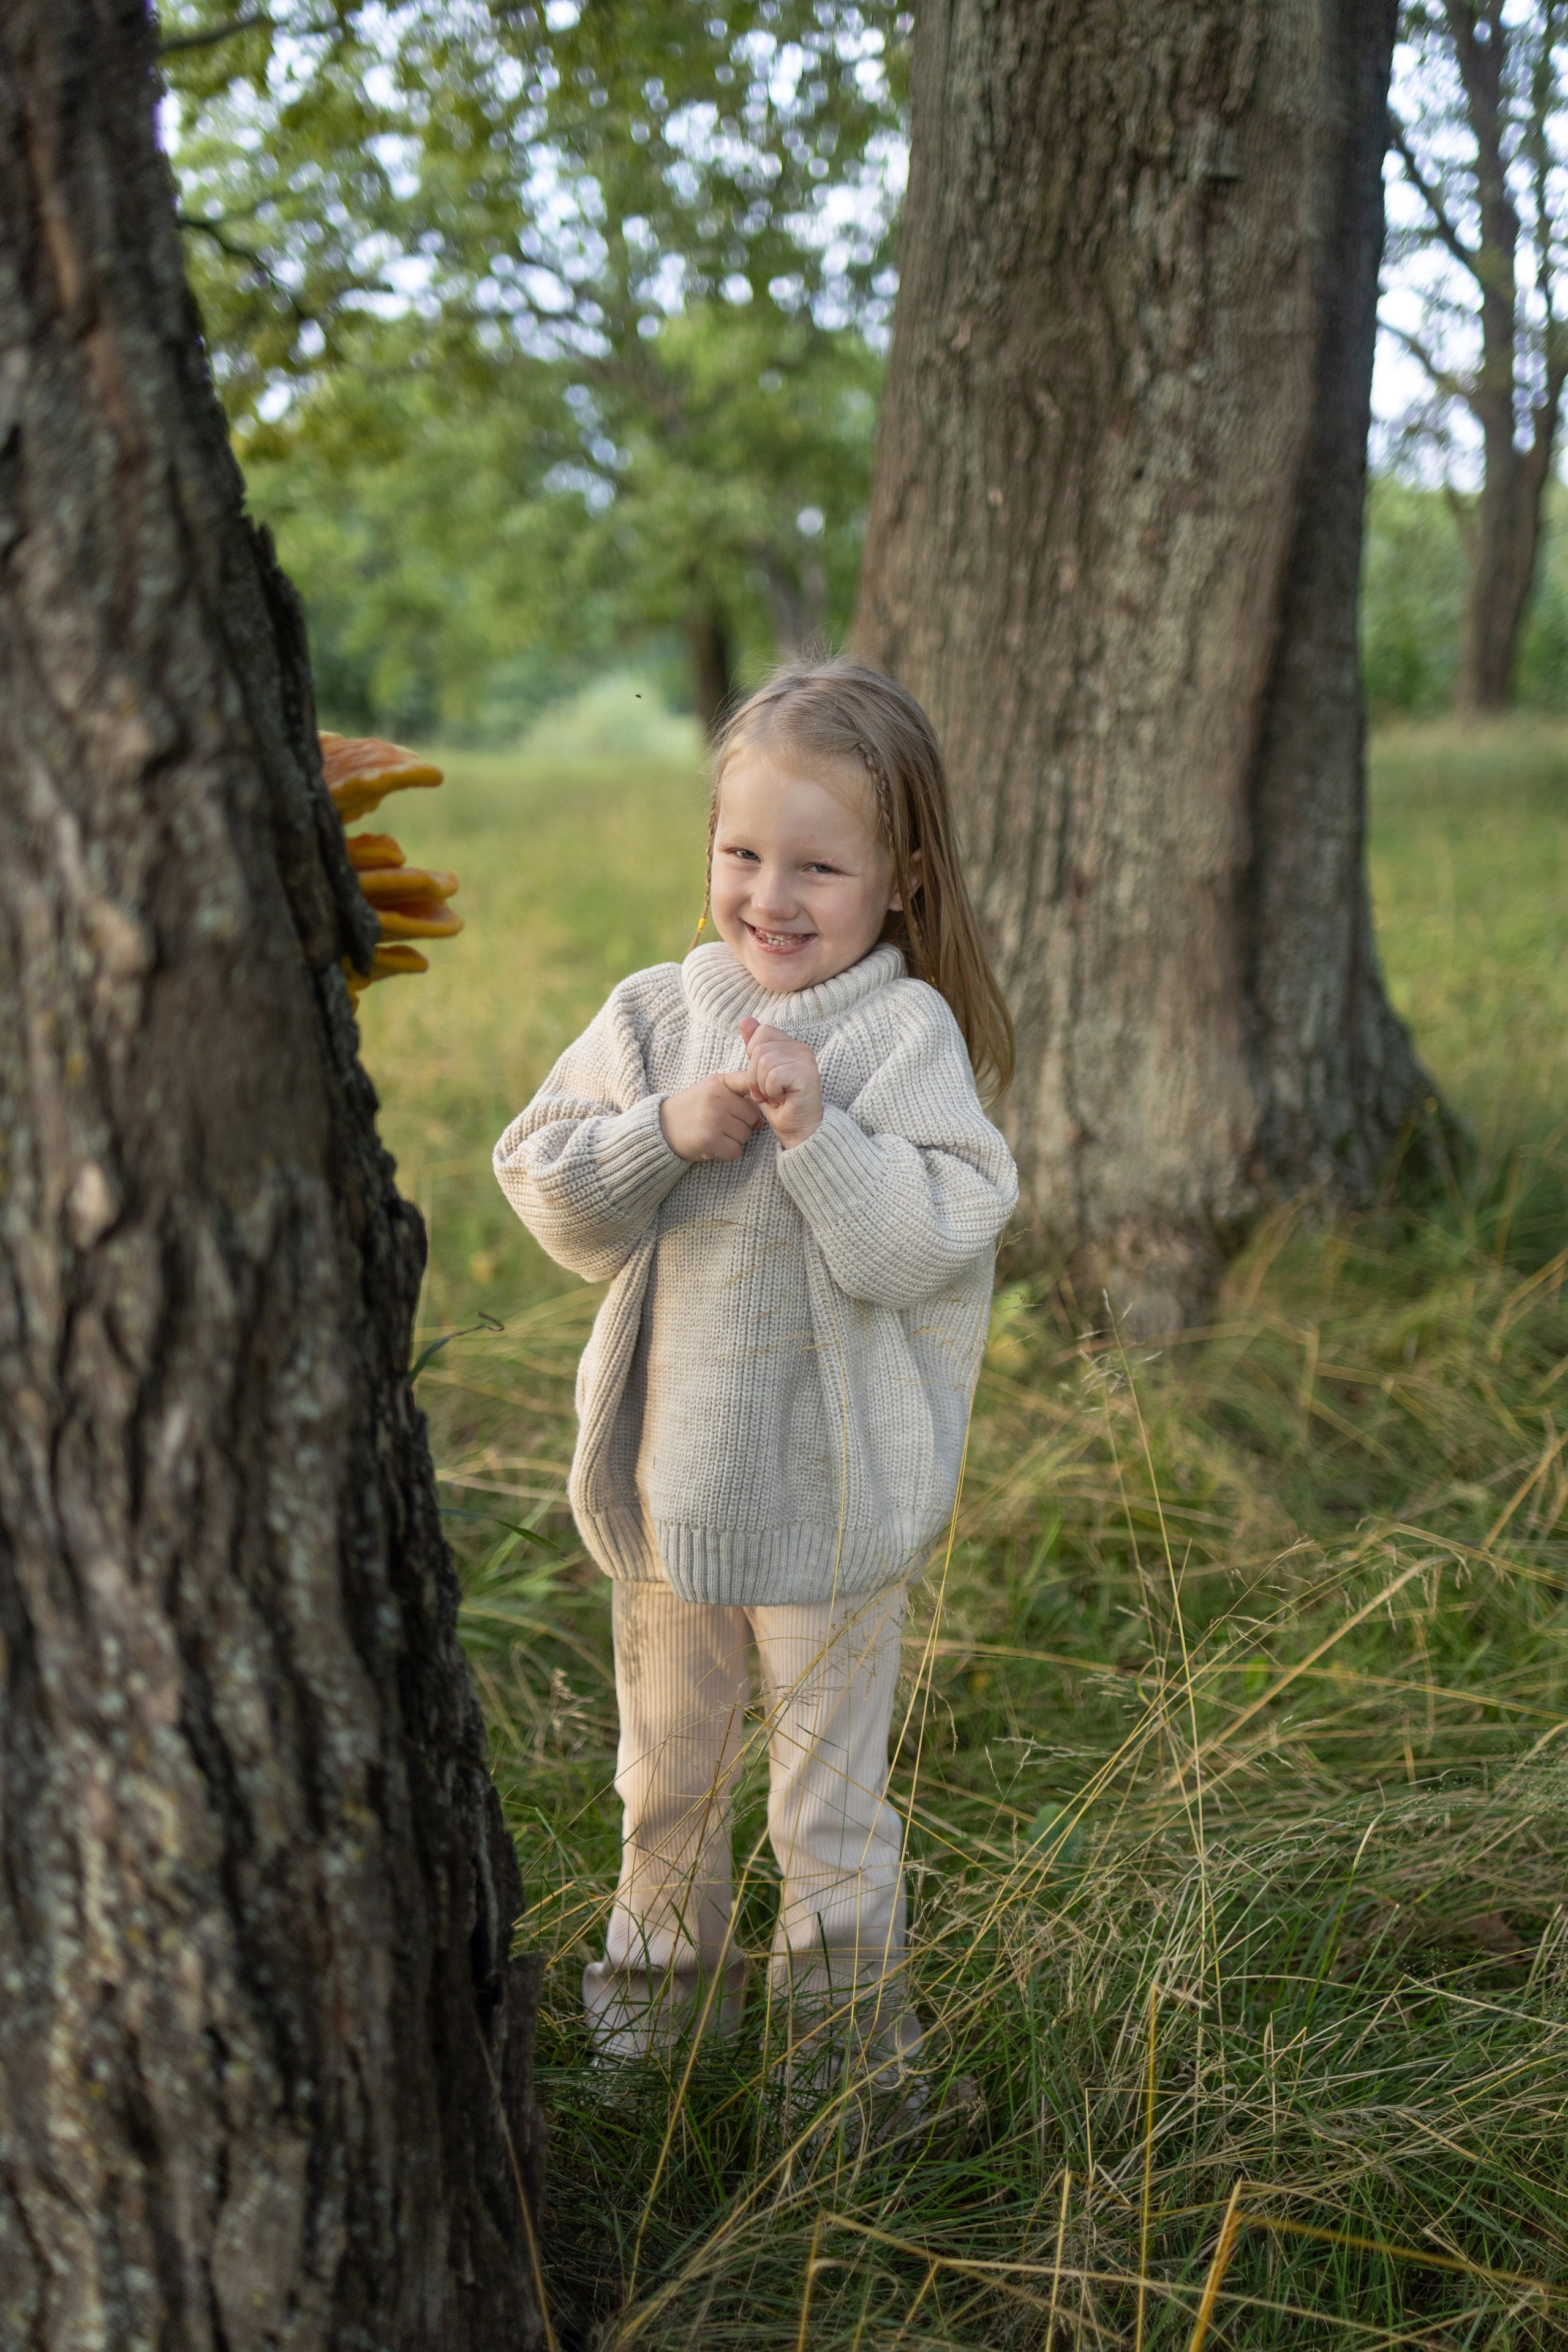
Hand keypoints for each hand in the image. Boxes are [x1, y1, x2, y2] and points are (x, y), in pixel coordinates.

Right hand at [659, 1074, 763, 1163]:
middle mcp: (716, 1099)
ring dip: (734, 1140)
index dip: (758, 1094)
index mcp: (718, 1083)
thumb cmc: (693, 1108)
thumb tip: (760, 1122)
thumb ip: (740, 1096)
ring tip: (716, 1133)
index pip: (749, 1082)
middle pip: (751, 1117)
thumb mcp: (712, 1090)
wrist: (661, 1127)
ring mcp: (713, 1120)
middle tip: (722, 1124)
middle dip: (742, 1124)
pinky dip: (727, 1153)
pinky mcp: (709, 1141)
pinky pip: (735, 1151)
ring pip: (745, 1135)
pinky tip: (714, 1145)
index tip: (756, 1102)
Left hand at [738, 1016, 822, 1148]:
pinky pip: (773, 1076)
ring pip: (764, 1062)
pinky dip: (771, 1092)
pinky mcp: (806, 1074)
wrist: (798, 1131)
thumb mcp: (760, 1074)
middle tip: (769, 1093)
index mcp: (791, 1045)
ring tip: (776, 1097)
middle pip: (759, 1049)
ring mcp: (806, 1060)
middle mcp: (801, 1048)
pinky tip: (783, 1100)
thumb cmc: (780, 1105)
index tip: (763, 1079)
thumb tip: (745, 1019)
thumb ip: (755, 1046)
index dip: (753, 1057)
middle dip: (755, 1077)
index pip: (761, 1032)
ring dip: (763, 1086)